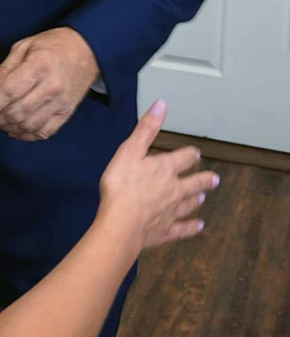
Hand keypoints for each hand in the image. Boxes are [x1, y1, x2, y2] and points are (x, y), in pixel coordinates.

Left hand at [0, 28, 99, 140]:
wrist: (88, 50)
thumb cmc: (53, 45)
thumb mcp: (25, 46)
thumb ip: (5, 70)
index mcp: (39, 65)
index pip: (9, 92)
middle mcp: (51, 87)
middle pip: (17, 112)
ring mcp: (61, 102)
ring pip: (29, 125)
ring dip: (8, 128)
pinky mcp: (67, 113)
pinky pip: (44, 132)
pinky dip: (27, 135)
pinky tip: (15, 130)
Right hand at [98, 99, 219, 249]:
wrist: (121, 223)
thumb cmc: (122, 185)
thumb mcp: (129, 151)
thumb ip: (147, 129)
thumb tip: (162, 104)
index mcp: (166, 168)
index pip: (184, 158)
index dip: (190, 154)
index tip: (195, 153)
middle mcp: (175, 189)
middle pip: (195, 183)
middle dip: (204, 179)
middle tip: (214, 179)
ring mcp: (172, 212)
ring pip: (190, 204)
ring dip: (197, 199)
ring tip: (203, 197)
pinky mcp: (167, 231)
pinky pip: (183, 229)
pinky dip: (192, 228)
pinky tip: (199, 227)